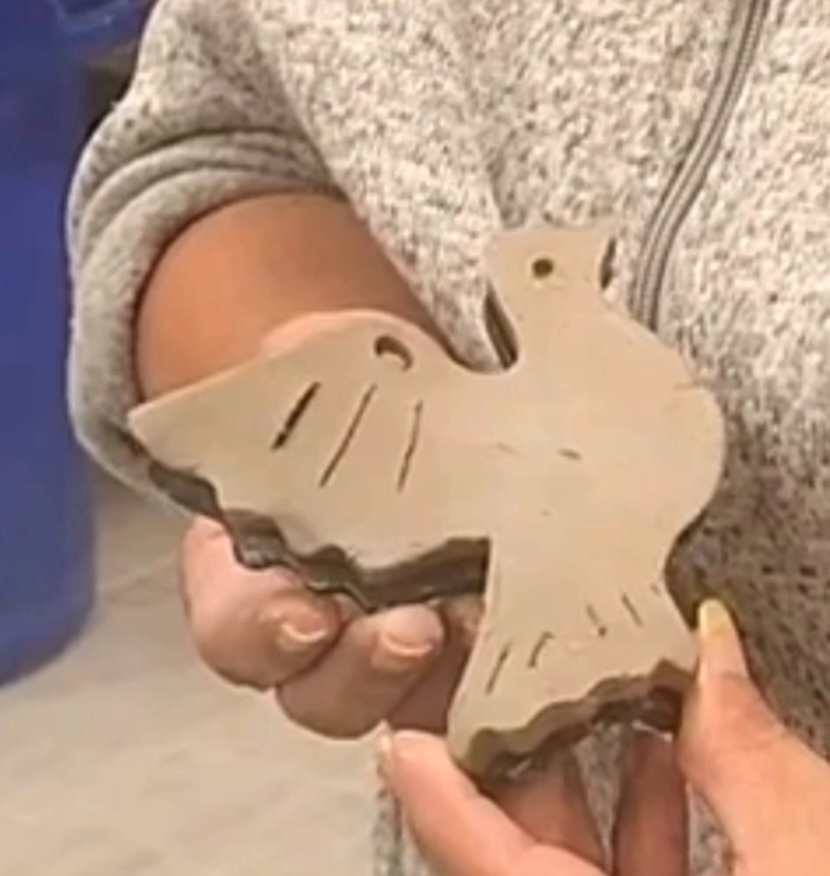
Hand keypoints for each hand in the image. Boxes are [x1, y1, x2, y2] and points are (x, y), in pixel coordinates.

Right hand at [177, 313, 475, 736]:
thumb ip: (294, 374)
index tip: (308, 614)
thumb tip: (300, 360)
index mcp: (255, 572)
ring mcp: (403, 646)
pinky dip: (509, 666)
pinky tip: (543, 623)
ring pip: (409, 705)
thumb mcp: (314, 363)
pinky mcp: (474, 644)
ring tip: (490, 622)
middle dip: (364, 668)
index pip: (234, 630)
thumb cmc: (353, 387)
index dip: (261, 633)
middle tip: (414, 627)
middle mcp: (324, 628)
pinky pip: (486, 682)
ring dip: (447, 679)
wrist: (428, 394)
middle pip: (322, 693)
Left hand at [380, 600, 829, 875]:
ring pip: (577, 865)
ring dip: (593, 781)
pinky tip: (673, 757)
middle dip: (522, 759)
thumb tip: (712, 647)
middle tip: (511, 677)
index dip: (440, 797)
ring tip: (601, 696)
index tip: (403, 738)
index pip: (488, 868)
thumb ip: (748, 757)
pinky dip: (645, 819)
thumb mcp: (813, 856)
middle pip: (525, 855)